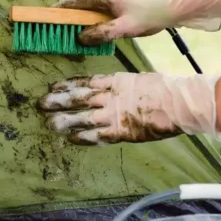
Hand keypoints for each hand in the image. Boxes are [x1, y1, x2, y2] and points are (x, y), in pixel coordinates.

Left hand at [36, 72, 220, 144]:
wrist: (179, 103)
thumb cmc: (165, 90)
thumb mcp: (140, 80)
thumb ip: (123, 86)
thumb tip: (112, 88)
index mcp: (116, 81)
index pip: (86, 82)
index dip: (68, 85)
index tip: (53, 86)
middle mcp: (111, 96)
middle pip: (79, 98)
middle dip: (59, 101)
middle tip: (40, 104)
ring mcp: (115, 114)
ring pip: (84, 117)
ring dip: (66, 121)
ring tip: (49, 124)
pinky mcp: (122, 131)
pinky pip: (99, 135)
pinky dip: (84, 137)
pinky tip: (71, 139)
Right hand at [53, 0, 220, 45]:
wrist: (174, 7)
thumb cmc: (151, 16)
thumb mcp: (125, 28)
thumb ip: (102, 33)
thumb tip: (80, 37)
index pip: (75, 1)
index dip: (59, 9)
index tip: (46, 17)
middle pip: (81, 5)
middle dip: (69, 18)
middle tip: (59, 32)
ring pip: (91, 9)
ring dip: (83, 21)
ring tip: (75, 36)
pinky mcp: (121, 2)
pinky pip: (101, 11)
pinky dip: (94, 21)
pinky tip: (95, 33)